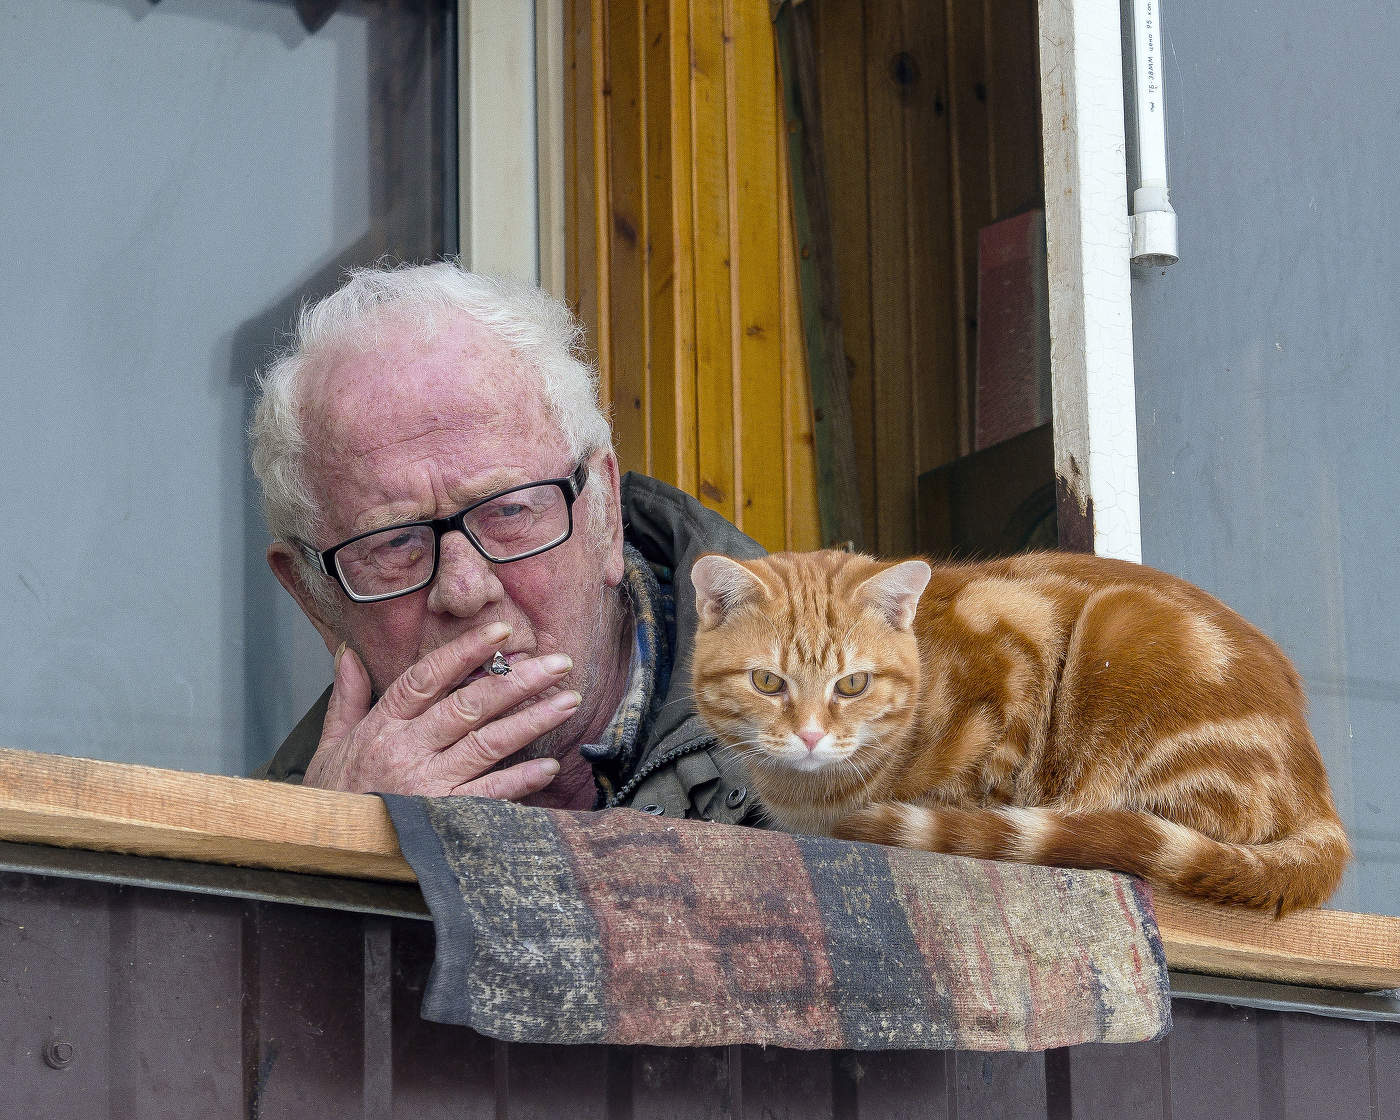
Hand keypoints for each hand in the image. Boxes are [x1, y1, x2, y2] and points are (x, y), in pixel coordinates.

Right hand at [302, 622, 579, 796]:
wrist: (320, 855)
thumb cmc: (332, 801)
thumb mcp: (330, 745)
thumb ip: (347, 697)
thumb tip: (348, 651)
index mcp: (382, 726)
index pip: (428, 676)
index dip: (466, 650)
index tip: (502, 630)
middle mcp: (406, 750)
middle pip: (469, 704)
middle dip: (518, 681)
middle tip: (558, 662)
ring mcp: (425, 785)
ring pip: (487, 743)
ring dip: (531, 720)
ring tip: (567, 701)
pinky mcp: (440, 818)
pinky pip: (488, 796)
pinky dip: (519, 781)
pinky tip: (548, 766)